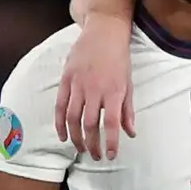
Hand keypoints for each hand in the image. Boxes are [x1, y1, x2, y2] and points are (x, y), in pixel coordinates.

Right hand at [57, 7, 136, 158]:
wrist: (103, 32)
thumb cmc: (119, 59)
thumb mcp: (128, 84)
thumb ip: (127, 110)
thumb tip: (130, 133)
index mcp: (114, 91)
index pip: (112, 123)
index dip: (111, 142)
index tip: (111, 155)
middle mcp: (95, 90)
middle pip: (90, 124)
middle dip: (92, 144)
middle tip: (97, 156)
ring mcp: (78, 84)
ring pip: (73, 118)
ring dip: (76, 137)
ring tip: (81, 150)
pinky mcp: (66, 79)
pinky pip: (60, 106)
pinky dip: (60, 123)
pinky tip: (63, 136)